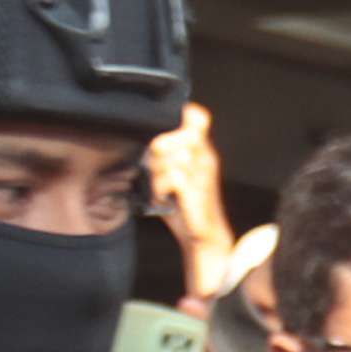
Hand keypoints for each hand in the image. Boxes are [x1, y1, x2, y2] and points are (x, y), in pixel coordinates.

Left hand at [148, 105, 238, 297]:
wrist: (203, 236)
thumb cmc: (186, 205)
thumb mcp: (173, 174)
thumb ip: (163, 155)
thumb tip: (146, 143)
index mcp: (202, 149)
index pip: (196, 116)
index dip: (179, 121)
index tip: (167, 140)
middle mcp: (205, 155)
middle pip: (168, 135)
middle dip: (155, 154)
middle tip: (157, 173)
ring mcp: (202, 171)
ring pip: (165, 153)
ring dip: (154, 172)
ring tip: (160, 189)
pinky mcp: (195, 187)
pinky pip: (169, 175)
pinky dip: (159, 188)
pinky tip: (162, 199)